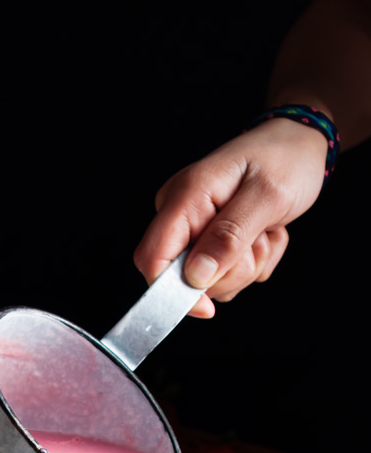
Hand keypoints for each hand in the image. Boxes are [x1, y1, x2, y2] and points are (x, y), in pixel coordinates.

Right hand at [133, 118, 328, 316]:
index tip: (206, 307)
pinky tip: (262, 233)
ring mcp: (194, 229)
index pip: (152, 258)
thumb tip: (195, 275)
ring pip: (209, 282)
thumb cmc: (284, 160)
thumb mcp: (267, 196)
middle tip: (259, 238)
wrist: (299, 145)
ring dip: (246, 266)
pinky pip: (226, 275)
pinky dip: (251, 262)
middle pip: (184, 277)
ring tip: (263, 230)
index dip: (172, 292)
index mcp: (185, 196)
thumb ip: (230, 236)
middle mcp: (181, 214)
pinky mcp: (209, 241)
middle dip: (229, 272)